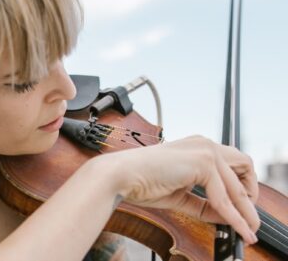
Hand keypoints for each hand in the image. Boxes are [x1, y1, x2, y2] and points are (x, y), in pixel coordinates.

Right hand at [102, 135, 259, 243]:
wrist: (122, 176)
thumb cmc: (142, 181)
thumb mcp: (180, 194)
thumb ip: (204, 203)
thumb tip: (226, 216)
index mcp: (196, 147)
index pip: (232, 163)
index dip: (241, 185)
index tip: (242, 207)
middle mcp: (203, 144)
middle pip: (244, 166)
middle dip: (250, 193)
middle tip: (249, 217)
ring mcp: (204, 150)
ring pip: (238, 183)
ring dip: (245, 209)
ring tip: (247, 228)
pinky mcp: (202, 162)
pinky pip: (224, 196)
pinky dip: (232, 215)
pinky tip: (236, 227)